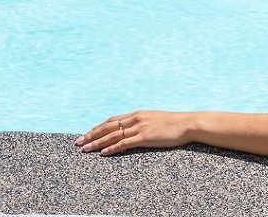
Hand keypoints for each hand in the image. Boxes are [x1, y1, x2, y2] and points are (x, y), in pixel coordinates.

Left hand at [76, 110, 198, 155]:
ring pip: (113, 135)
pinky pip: (124, 143)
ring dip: (97, 143)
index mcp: (137, 114)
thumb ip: (143, 123)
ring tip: (85, 149)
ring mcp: (140, 127)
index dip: (98, 127)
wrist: (188, 124)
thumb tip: (133, 129)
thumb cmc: (174, 124)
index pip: (112, 120)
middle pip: (108, 127)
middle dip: (91, 135)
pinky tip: (103, 153)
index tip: (87, 134)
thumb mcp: (155, 119)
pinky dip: (112, 148)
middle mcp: (136, 118)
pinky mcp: (145, 137)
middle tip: (79, 142)